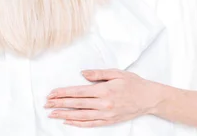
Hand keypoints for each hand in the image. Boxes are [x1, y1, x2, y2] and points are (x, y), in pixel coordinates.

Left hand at [44, 69, 161, 127]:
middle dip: (60, 104)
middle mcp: (104, 104)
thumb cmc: (133, 83)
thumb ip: (98, 74)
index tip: (52, 93)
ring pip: (81, 116)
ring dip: (65, 115)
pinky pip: (91, 124)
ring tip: (52, 114)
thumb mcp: (116, 73)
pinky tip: (68, 122)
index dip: (63, 93)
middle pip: (76, 104)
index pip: (78, 92)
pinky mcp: (109, 121)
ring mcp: (106, 114)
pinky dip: (78, 124)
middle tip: (46, 104)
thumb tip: (82, 74)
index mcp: (104, 90)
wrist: (149, 98)